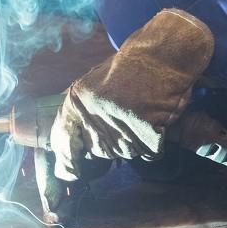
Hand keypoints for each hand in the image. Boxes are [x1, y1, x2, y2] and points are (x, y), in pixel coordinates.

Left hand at [50, 9, 213, 180]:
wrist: (162, 54)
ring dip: (134, 141)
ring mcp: (120, 123)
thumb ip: (83, 111)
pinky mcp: (144, 131)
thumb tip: (74, 142)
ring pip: (125, 151)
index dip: (66, 161)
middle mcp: (94, 114)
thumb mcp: (95, 83)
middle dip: (112, 141)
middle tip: (126, 121)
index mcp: (78, 101)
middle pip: (100, 149)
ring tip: (143, 114)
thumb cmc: (133, 67)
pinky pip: (148, 150)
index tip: (70, 172)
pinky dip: (155, 141)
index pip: (64, 140)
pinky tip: (156, 120)